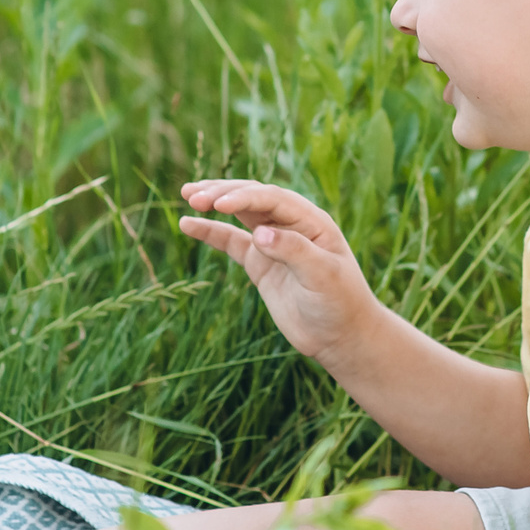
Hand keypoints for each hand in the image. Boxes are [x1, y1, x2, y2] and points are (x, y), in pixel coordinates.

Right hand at [179, 180, 385, 364]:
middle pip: (253, 198)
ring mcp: (273, 243)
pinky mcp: (260, 263)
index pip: (273, 199)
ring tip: (187, 195)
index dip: (245, 197)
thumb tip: (260, 233)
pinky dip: (210, 232)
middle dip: (223, 193)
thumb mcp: (323, 276)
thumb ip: (293, 252)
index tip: (219, 205)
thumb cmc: (341, 303)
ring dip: (214, 202)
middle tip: (192, 196)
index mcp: (311, 221)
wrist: (341, 336)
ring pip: (240, 213)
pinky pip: (231, 241)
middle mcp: (291, 225)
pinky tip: (188, 224)